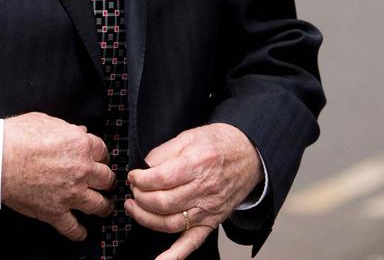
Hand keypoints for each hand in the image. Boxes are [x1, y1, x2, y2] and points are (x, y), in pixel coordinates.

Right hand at [2, 112, 115, 240]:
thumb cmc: (18, 136)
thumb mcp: (46, 121)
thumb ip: (68, 128)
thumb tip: (80, 131)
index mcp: (81, 145)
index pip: (103, 151)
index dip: (101, 156)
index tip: (99, 160)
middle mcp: (82, 170)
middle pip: (106, 179)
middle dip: (106, 181)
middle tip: (104, 184)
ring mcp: (71, 194)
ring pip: (99, 205)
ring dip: (104, 206)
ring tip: (104, 206)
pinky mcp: (56, 212)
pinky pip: (73, 228)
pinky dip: (79, 232)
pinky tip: (81, 232)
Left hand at [125, 123, 262, 259]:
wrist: (250, 156)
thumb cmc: (219, 144)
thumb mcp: (189, 136)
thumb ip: (164, 152)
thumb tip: (143, 168)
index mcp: (198, 163)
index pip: (161, 178)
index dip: (140, 179)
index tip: (133, 176)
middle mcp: (205, 189)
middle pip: (163, 202)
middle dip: (140, 198)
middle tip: (133, 191)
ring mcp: (209, 209)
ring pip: (171, 223)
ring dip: (146, 219)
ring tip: (134, 209)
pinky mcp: (212, 222)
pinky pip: (192, 242)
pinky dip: (175, 255)